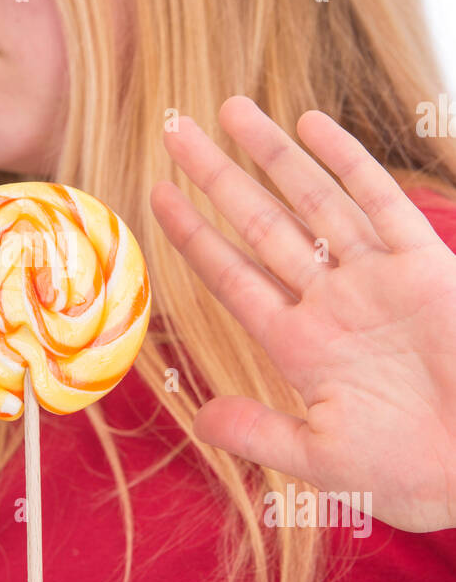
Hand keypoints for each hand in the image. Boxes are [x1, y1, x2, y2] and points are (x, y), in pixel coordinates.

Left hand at [150, 96, 455, 532]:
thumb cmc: (414, 472)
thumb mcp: (324, 460)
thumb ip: (260, 434)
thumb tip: (199, 418)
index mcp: (300, 346)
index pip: (232, 277)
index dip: (194, 236)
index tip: (156, 197)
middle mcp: (331, 302)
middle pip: (260, 224)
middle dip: (217, 177)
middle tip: (174, 131)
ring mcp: (376, 278)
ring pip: (312, 200)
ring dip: (272, 154)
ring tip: (230, 110)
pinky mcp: (425, 264)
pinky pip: (379, 200)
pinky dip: (347, 161)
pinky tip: (310, 124)